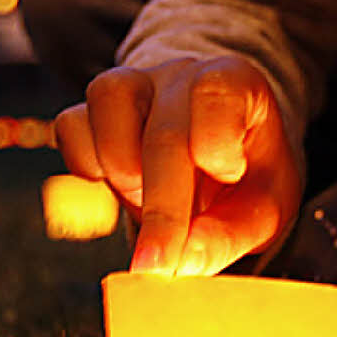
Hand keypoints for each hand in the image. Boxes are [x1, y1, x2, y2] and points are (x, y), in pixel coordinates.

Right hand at [53, 56, 300, 275]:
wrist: (218, 153)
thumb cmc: (247, 175)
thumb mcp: (264, 209)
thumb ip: (229, 235)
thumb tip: (181, 262)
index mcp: (235, 82)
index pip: (217, 93)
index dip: (217, 146)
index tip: (228, 178)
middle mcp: (182, 74)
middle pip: (163, 132)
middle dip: (162, 207)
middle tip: (161, 262)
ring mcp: (134, 82)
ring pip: (107, 102)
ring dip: (122, 171)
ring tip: (146, 198)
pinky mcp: (95, 107)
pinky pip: (72, 125)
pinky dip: (87, 165)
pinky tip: (119, 186)